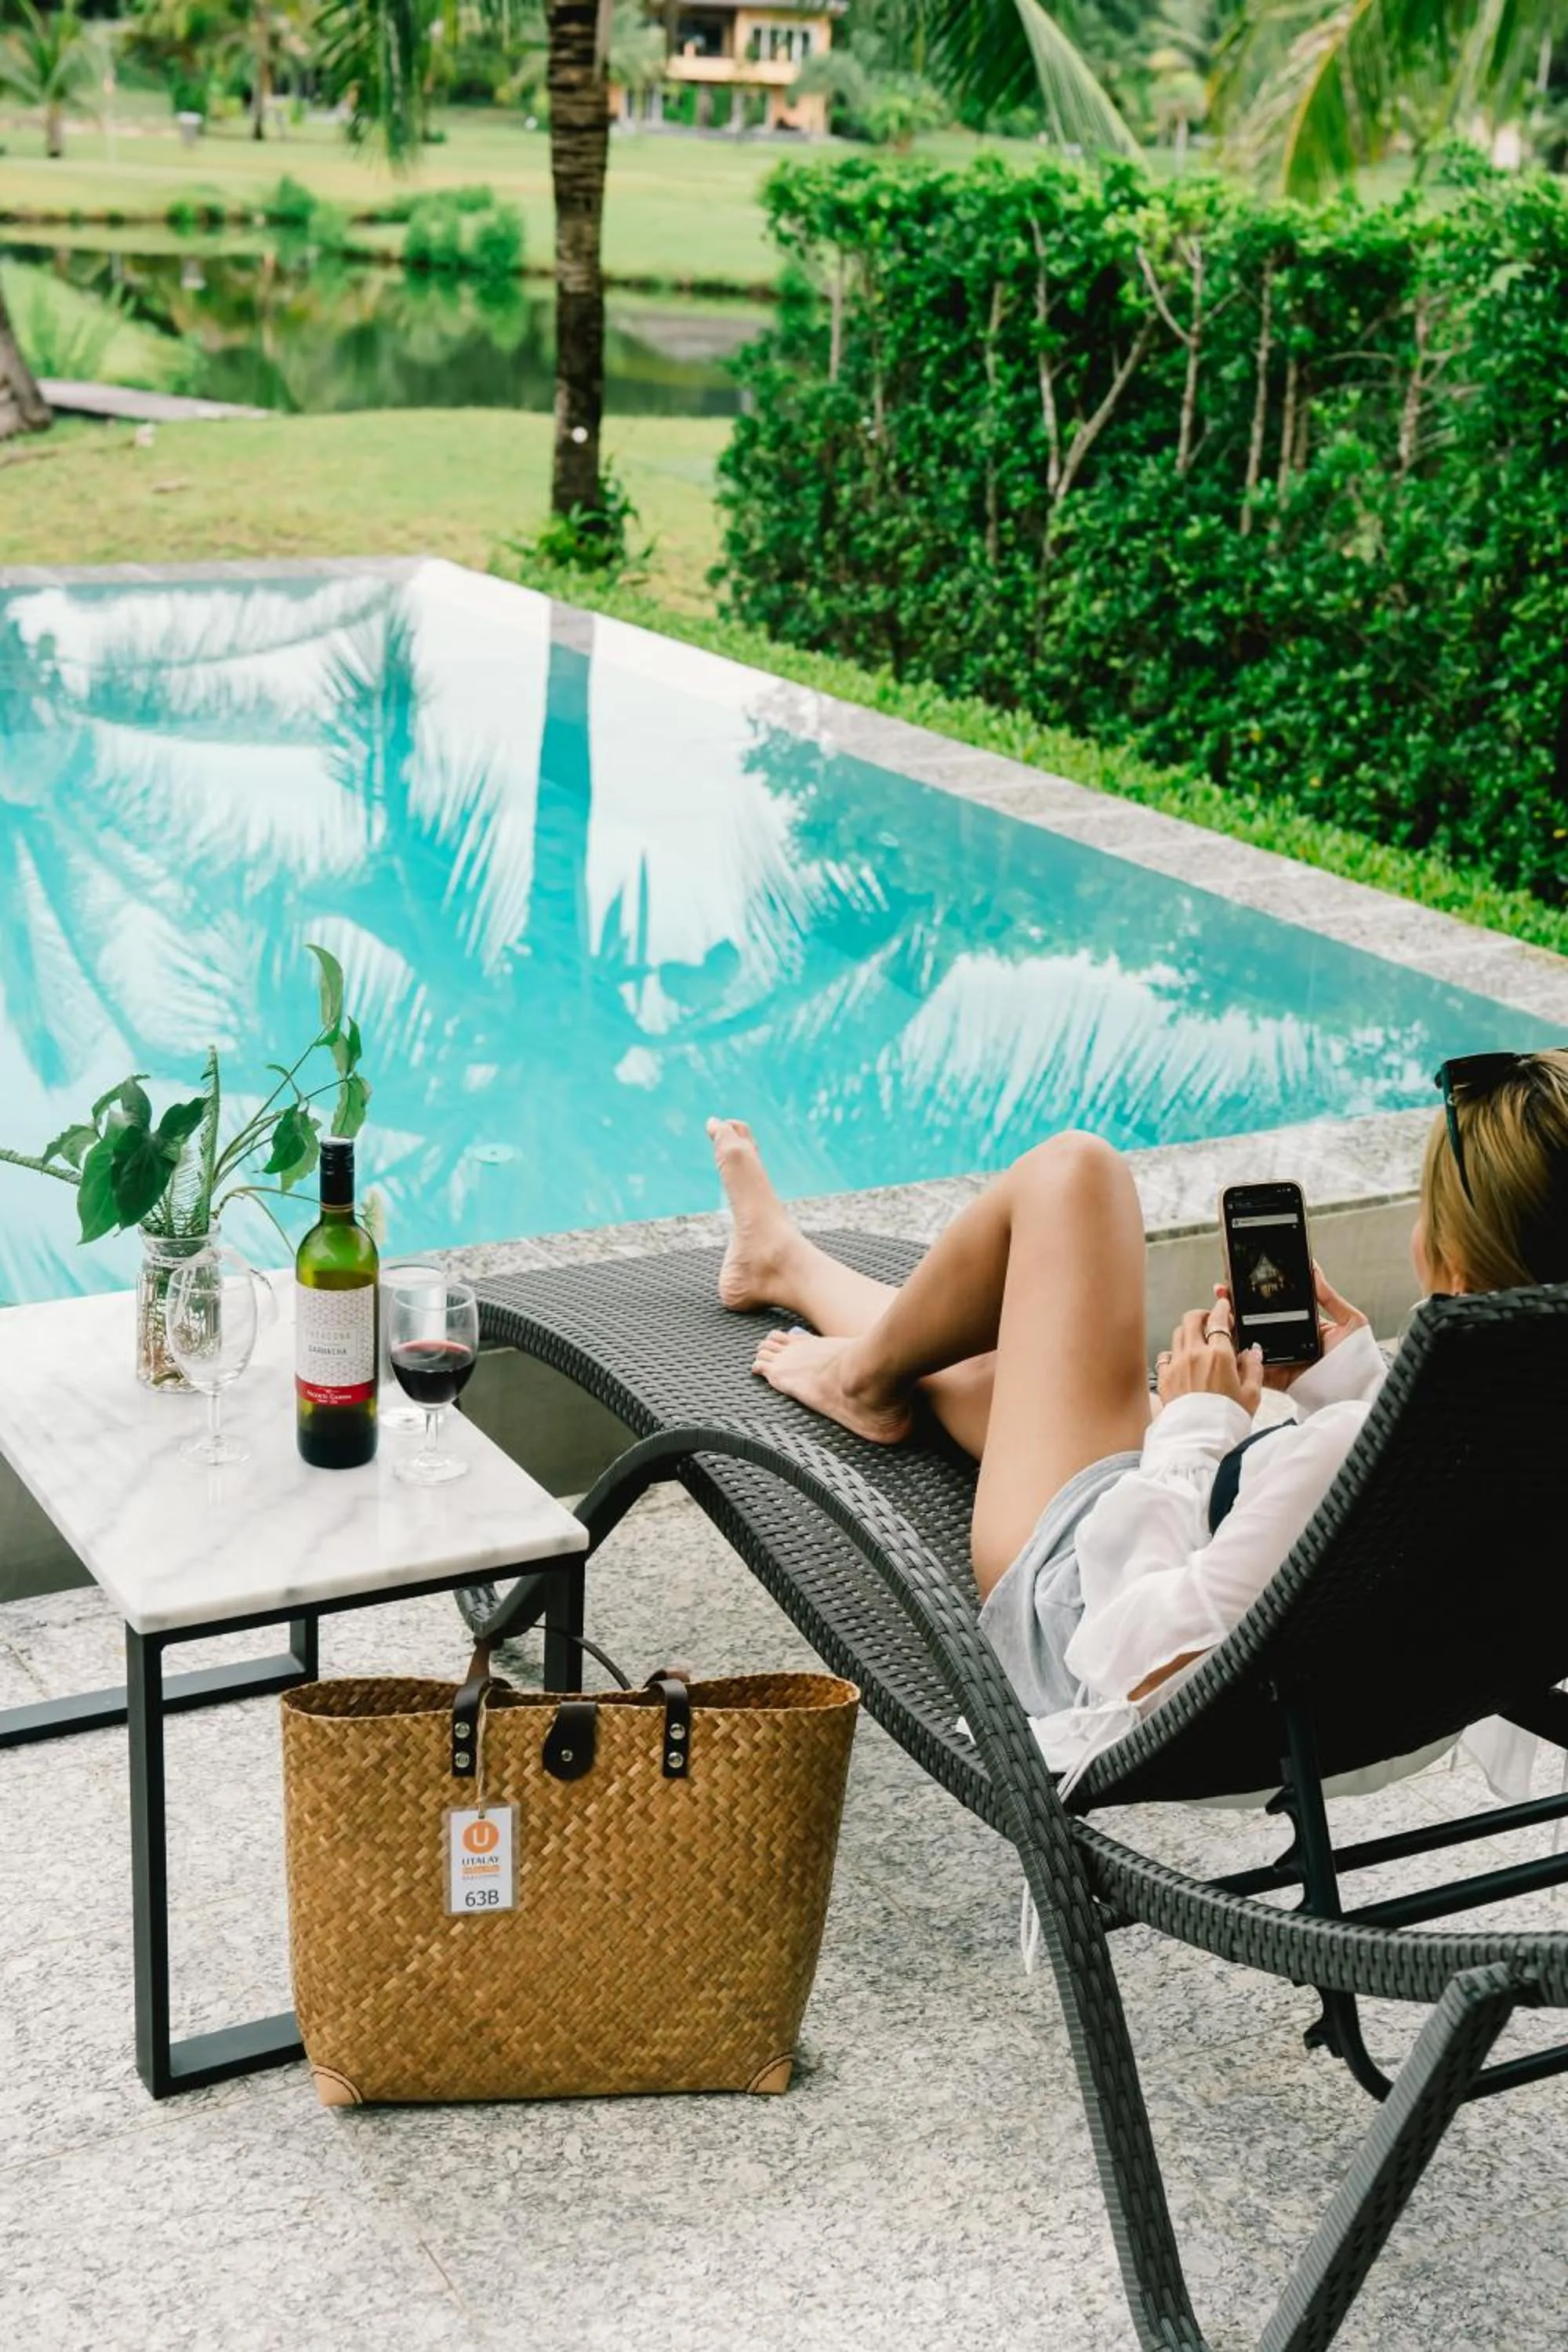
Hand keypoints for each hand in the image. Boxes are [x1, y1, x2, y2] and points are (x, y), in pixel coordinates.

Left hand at [1155, 1296, 1262, 1414]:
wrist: (1200, 1439)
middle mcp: (1194, 1355)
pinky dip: (1174, 1354)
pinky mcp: (1164, 1378)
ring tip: (1196, 1341)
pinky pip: (1165, 1356)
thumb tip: (1253, 1352)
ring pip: (1177, 1334)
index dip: (1221, 1308)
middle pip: (1191, 1319)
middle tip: (1209, 1319)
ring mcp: (1177, 1365)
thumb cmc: (1226, 1419)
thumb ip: (1254, 1368)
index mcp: (1219, 1355)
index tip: (1223, 1305)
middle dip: (1201, 1314)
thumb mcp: (1251, 1394)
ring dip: (1188, 1332)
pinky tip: (1181, 1362)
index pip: (1219, 1320)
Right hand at [1212, 1265, 1369, 1390]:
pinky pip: (1250, 1367)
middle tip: (1221, 1293)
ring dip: (1229, 1329)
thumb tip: (1314, 1269)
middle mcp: (1285, 1342)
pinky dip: (1235, 1357)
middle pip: (1253, 1323)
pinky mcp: (1274, 1377)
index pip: (1270, 1308)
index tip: (1237, 1282)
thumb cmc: (1358, 1357)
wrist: (1358, 1387)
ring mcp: (1278, 1359)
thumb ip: (1329, 1297)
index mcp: (1299, 1326)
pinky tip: (1224, 1341)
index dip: (1252, 1295)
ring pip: (1247, 1343)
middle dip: (1233, 1308)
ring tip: (1217, 1314)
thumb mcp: (1349, 1320)